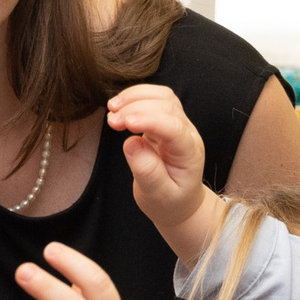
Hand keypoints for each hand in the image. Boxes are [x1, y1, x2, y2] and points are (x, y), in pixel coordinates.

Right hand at [106, 85, 216, 255]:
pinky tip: (118, 107)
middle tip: (111, 121)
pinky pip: (154, 99)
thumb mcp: (158, 196)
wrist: (178, 203)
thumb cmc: (170, 202)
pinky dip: (135, 97)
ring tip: (111, 109)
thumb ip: (147, 172)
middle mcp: (187, 133)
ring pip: (162, 95)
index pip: (173, 127)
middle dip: (137, 107)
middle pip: (167, 105)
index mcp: (188, 152)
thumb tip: (131, 143)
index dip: (149, 120)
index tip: (125, 124)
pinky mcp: (165, 120)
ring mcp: (177, 124)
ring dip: (135, 96)